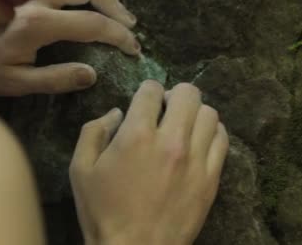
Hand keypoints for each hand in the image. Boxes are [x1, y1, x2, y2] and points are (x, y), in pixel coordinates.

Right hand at [69, 82, 228, 244]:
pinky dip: (212, 132)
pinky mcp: (211, 178)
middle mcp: (171, 141)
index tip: (143, 100)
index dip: (146, 90)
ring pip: (209, 114)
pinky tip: (199, 140)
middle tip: (165, 108)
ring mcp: (196, 160)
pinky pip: (222, 140)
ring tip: (183, 124)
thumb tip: (116, 113)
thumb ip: (93, 132)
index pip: (151, 90)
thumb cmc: (102, 212)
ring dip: (194, 112)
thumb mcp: (80, 169)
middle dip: (174, 94)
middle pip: (187, 94)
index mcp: (136, 135)